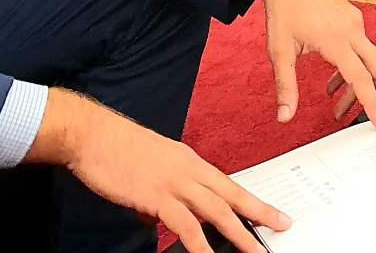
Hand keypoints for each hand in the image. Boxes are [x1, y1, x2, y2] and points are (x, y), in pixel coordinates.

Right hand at [30, 89, 285, 252]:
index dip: (249, 200)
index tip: (270, 212)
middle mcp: (188, 169)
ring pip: (216, 210)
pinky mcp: (156, 196)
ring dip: (239, 233)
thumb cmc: (114, 149)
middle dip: (259, 213)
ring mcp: (174, 182)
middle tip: (282, 225)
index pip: (226, 184)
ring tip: (255, 251)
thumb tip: (157, 222)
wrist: (92, 134)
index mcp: (188, 161)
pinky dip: (199, 244)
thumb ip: (158, 195)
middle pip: (231, 195)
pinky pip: (184, 224)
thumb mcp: (148, 169)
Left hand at [236, 0, 375, 129]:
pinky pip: (361, 50)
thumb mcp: (279, 51)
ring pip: (369, 61)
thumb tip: (285, 115)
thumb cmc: (284, 9)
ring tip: (339, 108)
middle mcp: (351, 30)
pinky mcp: (352, 20)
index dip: (371, 103)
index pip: (360, 78)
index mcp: (335, 39)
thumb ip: (285, 86)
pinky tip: (334, 82)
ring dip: (360, 87)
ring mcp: (355, 23)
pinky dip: (353, 70)